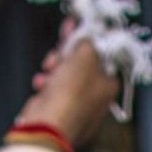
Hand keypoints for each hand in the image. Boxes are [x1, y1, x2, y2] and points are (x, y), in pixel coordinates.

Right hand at [21, 30, 119, 151]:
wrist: (47, 126)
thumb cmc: (71, 91)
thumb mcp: (85, 55)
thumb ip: (88, 41)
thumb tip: (87, 36)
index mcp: (109, 84)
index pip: (103, 54)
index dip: (88, 39)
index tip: (77, 26)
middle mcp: (97, 97)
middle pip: (83, 63)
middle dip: (68, 52)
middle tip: (61, 40)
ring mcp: (77, 106)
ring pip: (65, 74)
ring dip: (55, 67)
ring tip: (49, 68)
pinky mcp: (60, 110)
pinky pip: (54, 89)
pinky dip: (47, 83)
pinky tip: (41, 84)